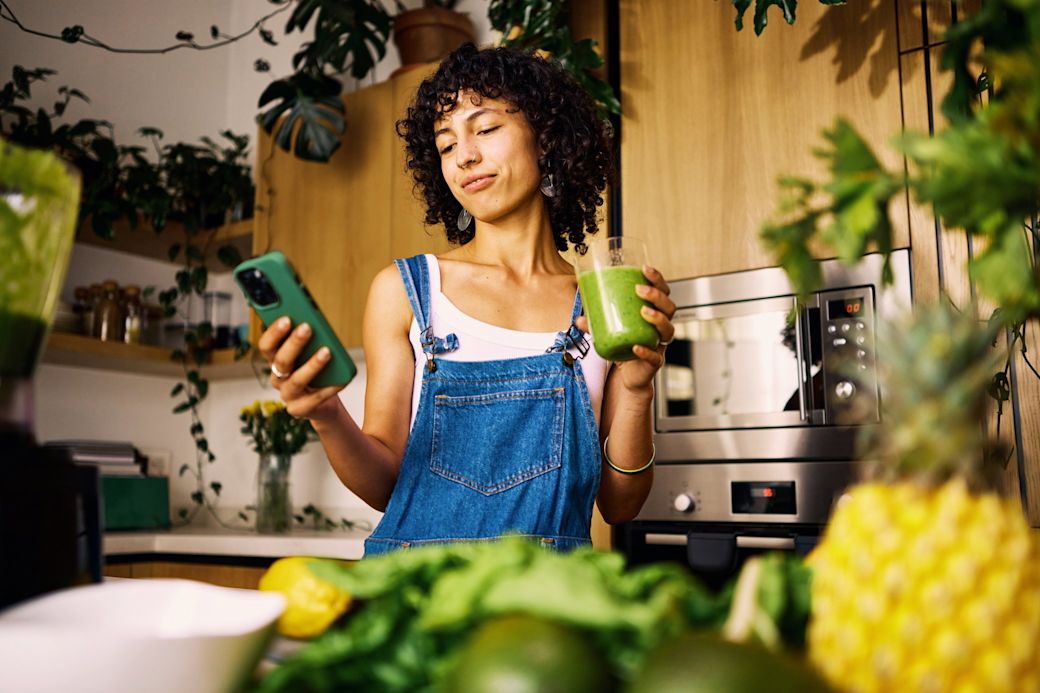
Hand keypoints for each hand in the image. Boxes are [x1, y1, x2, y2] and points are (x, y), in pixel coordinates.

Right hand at [256, 316, 344, 420]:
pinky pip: (315, 398)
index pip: (266, 346)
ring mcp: (287, 396)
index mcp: (275, 361)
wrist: (324, 403)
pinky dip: (330, 387)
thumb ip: (309, 339)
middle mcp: (277, 378)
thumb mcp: (311, 352)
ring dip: (311, 365)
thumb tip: (315, 320)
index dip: (273, 332)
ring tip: (326, 352)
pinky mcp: (300, 410)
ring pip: (297, 380)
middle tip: (307, 328)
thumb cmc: (317, 371)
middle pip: (281, 361)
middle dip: (294, 344)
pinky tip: (342, 378)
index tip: (286, 318)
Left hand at [576, 264, 676, 394]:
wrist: (628, 376)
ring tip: (643, 312)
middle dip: (657, 296)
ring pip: (668, 329)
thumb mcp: (608, 331)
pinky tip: (636, 347)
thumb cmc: (623, 348)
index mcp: (653, 313)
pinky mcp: (654, 363)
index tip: (645, 269)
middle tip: (639, 290)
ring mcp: (660, 345)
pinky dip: (646, 351)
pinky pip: (655, 356)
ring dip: (658, 318)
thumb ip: (595, 324)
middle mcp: (660, 327)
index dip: (657, 279)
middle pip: (670, 307)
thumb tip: (579, 319)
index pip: (663, 292)